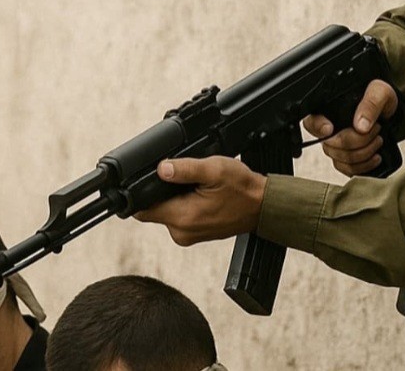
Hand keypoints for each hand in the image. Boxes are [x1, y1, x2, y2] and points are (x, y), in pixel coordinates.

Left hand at [133, 157, 267, 245]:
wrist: (263, 207)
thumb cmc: (242, 188)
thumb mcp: (214, 169)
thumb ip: (185, 169)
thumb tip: (161, 169)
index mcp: (182, 218)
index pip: (142, 209)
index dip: (141, 192)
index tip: (151, 180)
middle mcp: (181, 232)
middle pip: (153, 209)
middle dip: (161, 192)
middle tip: (183, 179)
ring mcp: (187, 236)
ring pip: (165, 212)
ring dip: (173, 198)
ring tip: (195, 187)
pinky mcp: (194, 234)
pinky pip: (178, 217)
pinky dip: (183, 204)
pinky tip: (199, 195)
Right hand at [302, 79, 398, 176]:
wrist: (391, 113)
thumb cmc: (381, 98)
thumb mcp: (379, 92)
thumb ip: (370, 104)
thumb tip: (360, 126)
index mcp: (329, 109)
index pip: (311, 122)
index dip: (318, 127)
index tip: (329, 129)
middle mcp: (329, 129)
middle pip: (331, 145)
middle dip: (358, 141)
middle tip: (376, 130)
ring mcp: (336, 146)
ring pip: (340, 159)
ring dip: (364, 153)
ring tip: (378, 140)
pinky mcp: (346, 160)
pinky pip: (348, 170)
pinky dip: (364, 166)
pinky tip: (376, 156)